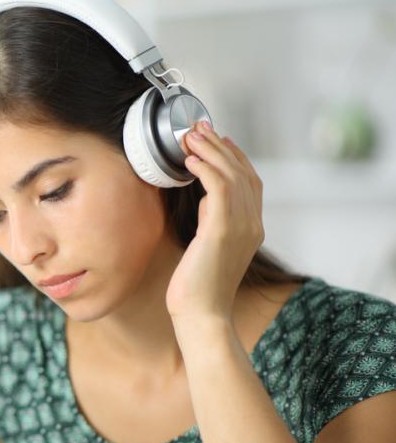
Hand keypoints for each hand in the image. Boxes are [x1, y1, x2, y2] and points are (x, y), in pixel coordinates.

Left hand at [166, 120, 264, 322]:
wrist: (201, 315)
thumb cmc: (197, 288)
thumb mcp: (208, 248)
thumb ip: (212, 223)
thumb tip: (205, 201)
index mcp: (252, 229)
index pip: (250, 182)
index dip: (235, 157)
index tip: (218, 139)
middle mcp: (253, 224)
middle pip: (243, 172)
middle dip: (220, 146)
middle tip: (199, 127)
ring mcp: (241, 227)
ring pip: (232, 175)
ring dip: (210, 151)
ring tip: (190, 136)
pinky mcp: (222, 231)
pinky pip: (219, 189)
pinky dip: (205, 169)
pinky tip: (189, 160)